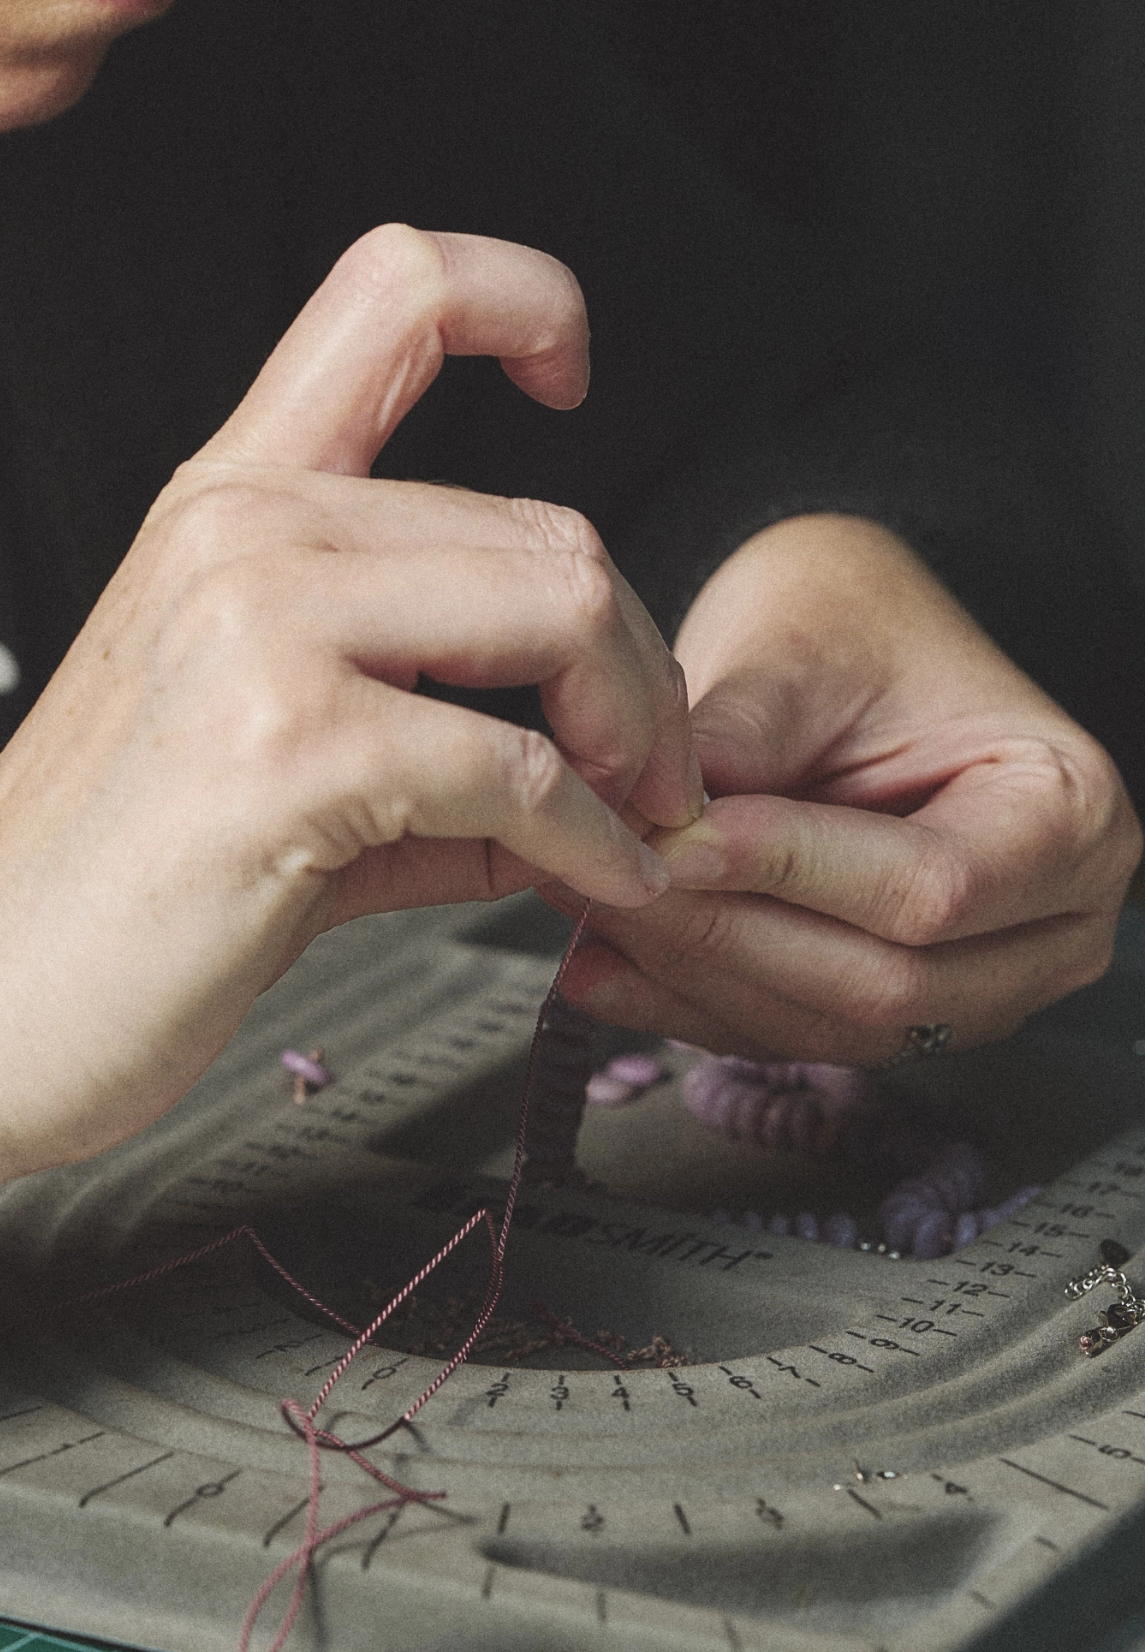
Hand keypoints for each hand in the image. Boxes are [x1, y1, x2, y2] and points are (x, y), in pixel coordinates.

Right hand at [0, 224, 697, 1235]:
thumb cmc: (97, 885)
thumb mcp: (264, 746)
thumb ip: (429, 728)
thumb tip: (592, 779)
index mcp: (229, 492)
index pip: (394, 284)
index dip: (521, 297)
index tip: (572, 378)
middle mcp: (243, 523)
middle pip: (547, 519)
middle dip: (642, 658)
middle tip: (655, 761)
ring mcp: (258, 623)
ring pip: (561, 606)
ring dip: (639, 732)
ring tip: (637, 816)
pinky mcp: (287, 747)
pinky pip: (522, 769)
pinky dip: (598, 839)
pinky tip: (598, 881)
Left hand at [554, 514, 1142, 1059]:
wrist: (849, 634)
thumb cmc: (851, 619)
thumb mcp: (799, 647)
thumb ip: (738, 742)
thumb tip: (652, 828)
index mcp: (1065, 810)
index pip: (928, 887)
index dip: (794, 873)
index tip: (679, 841)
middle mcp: (1051, 921)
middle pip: (885, 982)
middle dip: (726, 937)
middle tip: (606, 880)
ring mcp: (985, 981)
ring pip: (832, 1026)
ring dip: (695, 980)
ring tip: (585, 917)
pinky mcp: (904, 1006)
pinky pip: (795, 1032)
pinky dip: (691, 1003)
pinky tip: (603, 964)